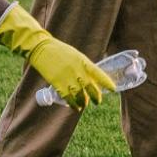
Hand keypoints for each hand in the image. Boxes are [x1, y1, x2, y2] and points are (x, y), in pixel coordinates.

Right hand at [0, 2, 117, 108]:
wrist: (42, 49)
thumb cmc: (61, 51)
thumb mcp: (76, 56)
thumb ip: (84, 67)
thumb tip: (91, 79)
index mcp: (83, 62)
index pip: (99, 74)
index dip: (107, 82)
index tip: (113, 89)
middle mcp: (77, 71)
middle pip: (91, 88)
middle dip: (96, 97)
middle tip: (98, 101)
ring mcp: (67, 78)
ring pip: (80, 95)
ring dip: (84, 102)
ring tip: (84, 105)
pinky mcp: (57, 83)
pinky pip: (68, 97)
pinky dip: (72, 104)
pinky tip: (75, 107)